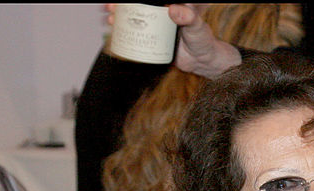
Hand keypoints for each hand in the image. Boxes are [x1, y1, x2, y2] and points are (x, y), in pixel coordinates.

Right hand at [104, 4, 240, 77]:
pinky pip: (134, 33)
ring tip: (109, 17)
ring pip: (132, 17)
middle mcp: (160, 12)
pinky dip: (122, 31)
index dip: (133, 1)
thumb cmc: (203, 40)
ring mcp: (154, 25)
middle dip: (121, 5)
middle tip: (110, 7)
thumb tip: (174, 9)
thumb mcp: (197, 26)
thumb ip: (189, 17)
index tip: (122, 1)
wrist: (203, 62)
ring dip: (117, 16)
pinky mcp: (151, 39)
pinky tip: (112, 29)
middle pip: (136, 6)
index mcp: (170, 5)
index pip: (149, 1)